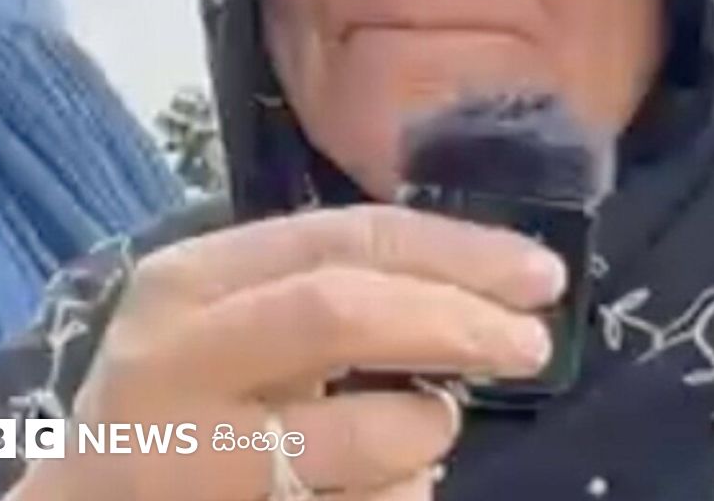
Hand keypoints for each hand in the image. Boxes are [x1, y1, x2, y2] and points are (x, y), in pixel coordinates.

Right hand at [9, 206, 565, 499]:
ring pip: (363, 432)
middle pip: (345, 311)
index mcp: (189, 280)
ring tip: (430, 428)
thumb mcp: (232, 324)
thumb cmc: (179, 402)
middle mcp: (175, 355)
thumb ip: (326, 295)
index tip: (538, 274)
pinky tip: (386, 486)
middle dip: (459, 322)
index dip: (456, 251)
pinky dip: (403, 495)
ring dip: (429, 431)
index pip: (344, 239)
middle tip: (531, 343)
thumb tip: (474, 293)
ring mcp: (187, 455)